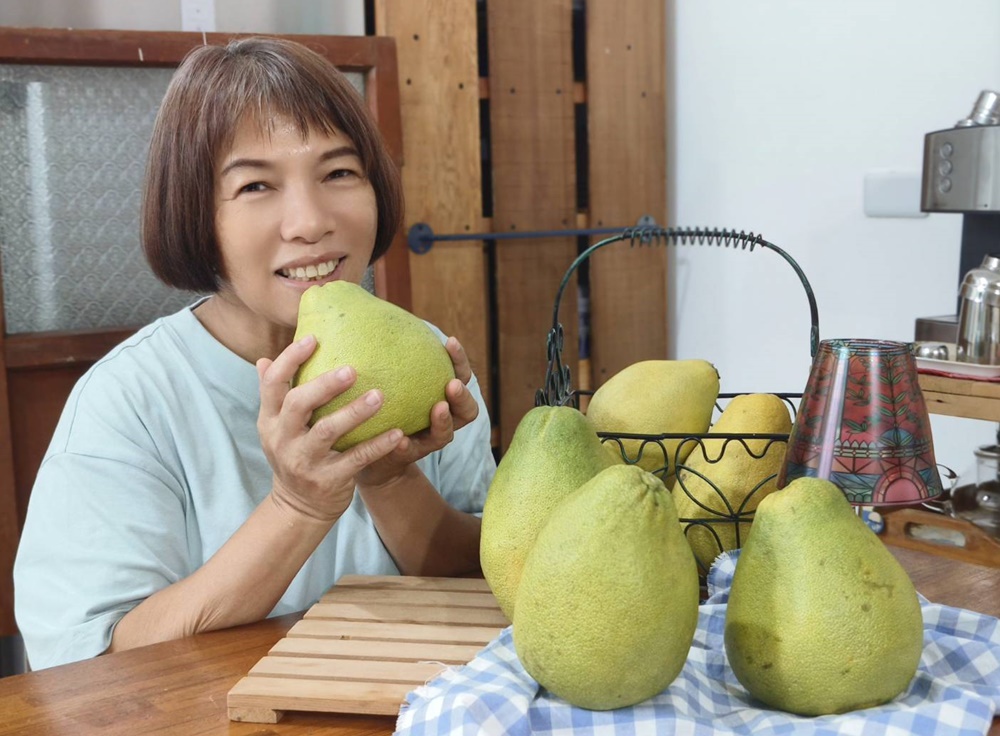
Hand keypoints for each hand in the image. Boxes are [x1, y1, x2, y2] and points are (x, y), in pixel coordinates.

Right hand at [256, 334, 405, 521]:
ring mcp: (304, 461)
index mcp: (270, 420)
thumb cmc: (295, 454)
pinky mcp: (328, 480)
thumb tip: (262, 358)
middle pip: (299, 404)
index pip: (272, 384)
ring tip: (380, 396)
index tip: (313, 338)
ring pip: (328, 431)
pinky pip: (355, 459)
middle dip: (324, 385)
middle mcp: (283, 439)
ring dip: (354, 412)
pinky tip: (397, 432)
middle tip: (352, 369)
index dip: (289, 359)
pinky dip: (377, 445)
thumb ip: (274, 395)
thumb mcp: (277, 428)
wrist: (298, 507)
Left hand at [355, 337, 479, 488]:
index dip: (459, 359)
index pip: (458, 374)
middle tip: (451, 384)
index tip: (450, 341)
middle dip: (462, 395)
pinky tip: (400, 439)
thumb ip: (384, 356)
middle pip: (467, 409)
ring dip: (444, 420)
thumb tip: (366, 312)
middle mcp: (441, 418)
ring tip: (437, 408)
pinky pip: (412, 452)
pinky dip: (408, 445)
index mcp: (439, 395)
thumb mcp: (384, 379)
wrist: (366, 450)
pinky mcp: (409, 456)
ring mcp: (427, 440)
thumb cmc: (378, 406)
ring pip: (447, 434)